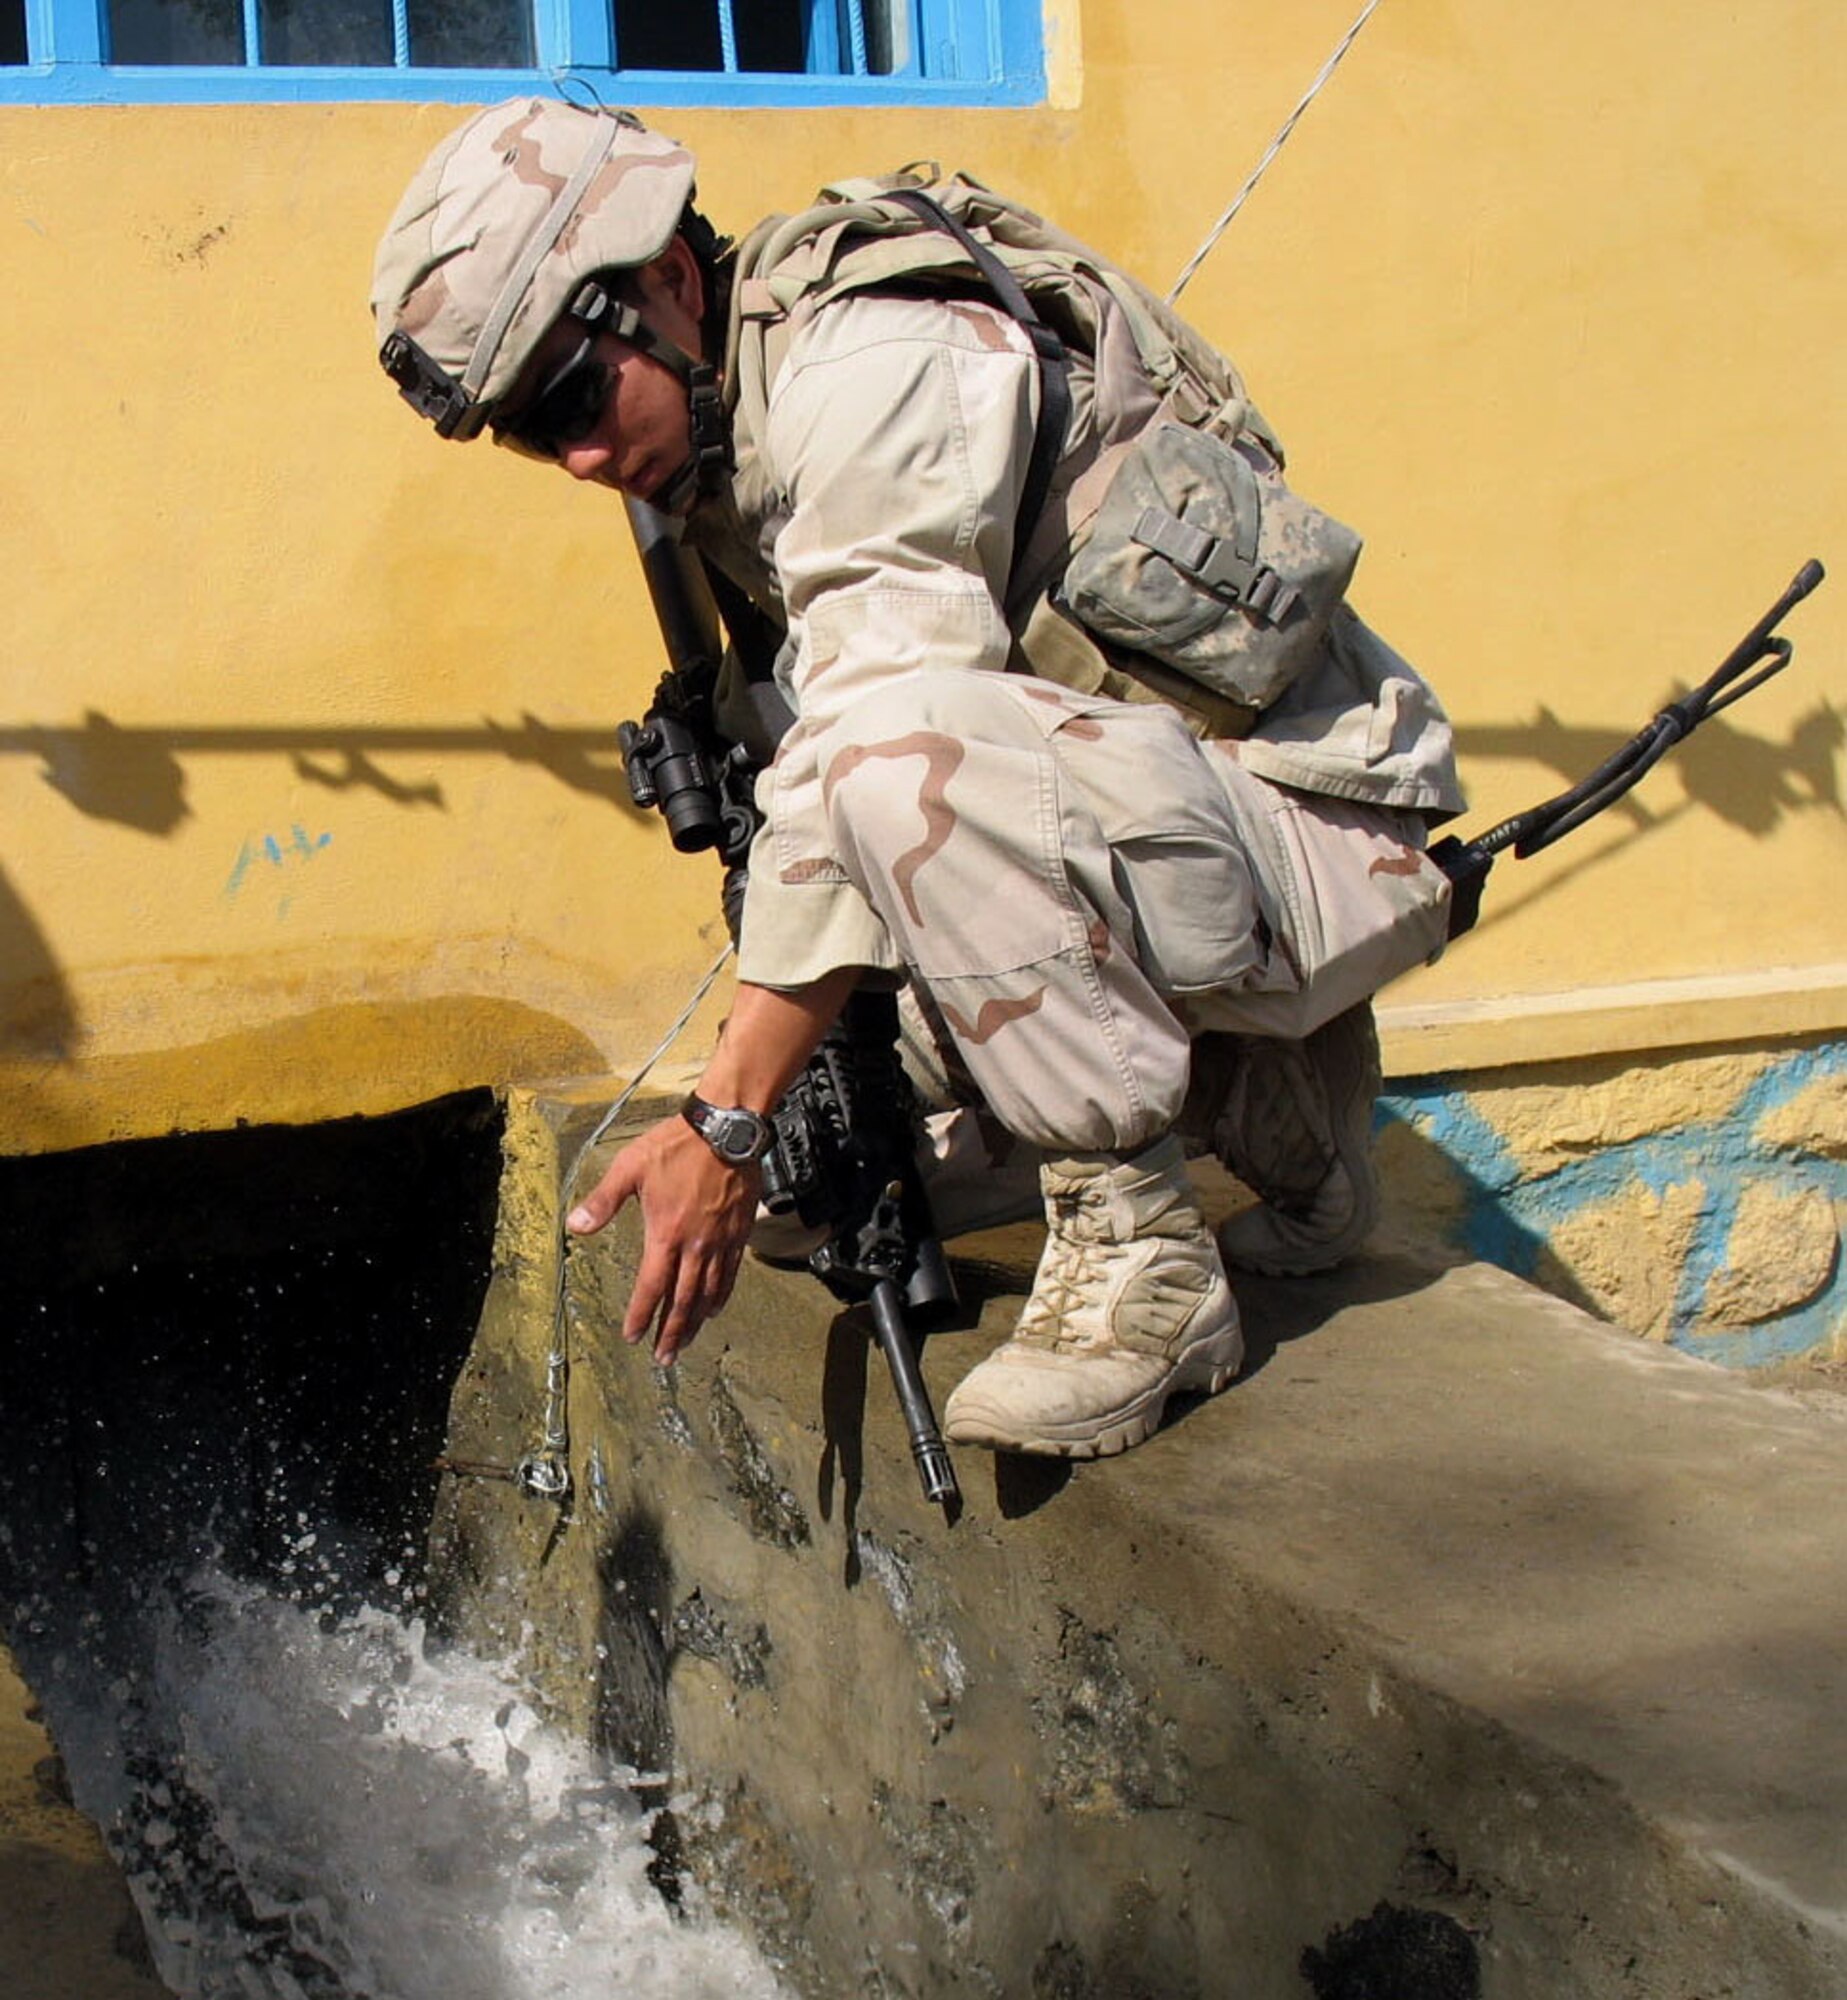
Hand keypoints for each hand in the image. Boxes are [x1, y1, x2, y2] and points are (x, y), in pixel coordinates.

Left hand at [565, 1113, 760, 1364]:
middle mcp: (695, 1245)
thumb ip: (603, 1200)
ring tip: (685, 1342)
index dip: (641, 1315)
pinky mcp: (739, 1233)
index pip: (651, 1286)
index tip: (633, 1337)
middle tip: (664, 1358)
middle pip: (682, 1300)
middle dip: (671, 1331)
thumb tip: (575, 1226)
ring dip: (695, 1321)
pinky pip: (730, 1274)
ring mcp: (720, 1241)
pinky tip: (714, 1308)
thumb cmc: (676, 1145)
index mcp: (665, 1233)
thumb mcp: (631, 1167)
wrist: (726, 1130)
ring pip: (708, 1292)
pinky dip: (721, 1296)